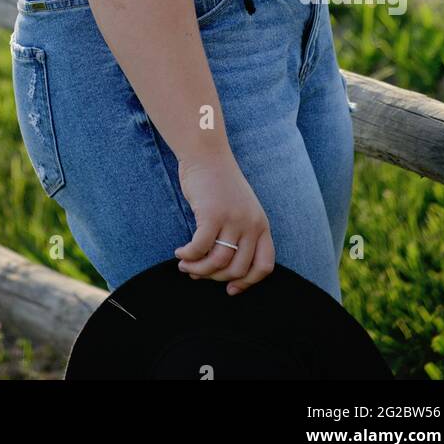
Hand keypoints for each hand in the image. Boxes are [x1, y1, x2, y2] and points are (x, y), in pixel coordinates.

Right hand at [174, 152, 274, 295]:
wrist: (207, 155)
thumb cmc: (219, 184)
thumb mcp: (241, 209)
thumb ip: (240, 235)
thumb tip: (221, 270)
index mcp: (261, 225)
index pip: (264, 266)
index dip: (247, 283)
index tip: (230, 289)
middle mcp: (251, 224)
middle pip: (237, 269)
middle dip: (215, 278)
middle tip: (198, 273)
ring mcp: (233, 219)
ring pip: (217, 262)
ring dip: (198, 269)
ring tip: (185, 265)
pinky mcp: (212, 214)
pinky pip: (199, 247)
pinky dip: (188, 255)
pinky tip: (179, 253)